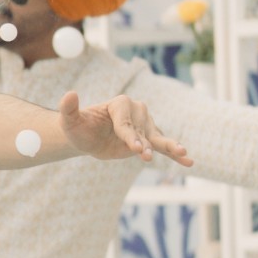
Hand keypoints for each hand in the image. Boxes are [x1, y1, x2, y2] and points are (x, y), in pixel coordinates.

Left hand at [60, 91, 192, 167]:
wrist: (87, 137)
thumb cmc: (78, 128)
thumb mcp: (70, 121)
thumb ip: (69, 109)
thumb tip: (69, 95)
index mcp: (120, 104)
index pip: (126, 122)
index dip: (129, 135)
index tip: (133, 148)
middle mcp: (137, 111)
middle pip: (143, 131)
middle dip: (145, 143)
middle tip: (146, 155)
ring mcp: (145, 126)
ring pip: (157, 138)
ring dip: (169, 146)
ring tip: (182, 153)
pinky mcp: (148, 139)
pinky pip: (163, 146)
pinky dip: (176, 155)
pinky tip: (189, 162)